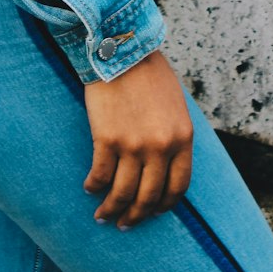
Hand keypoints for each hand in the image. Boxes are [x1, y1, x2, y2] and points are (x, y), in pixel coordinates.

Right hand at [83, 49, 193, 228]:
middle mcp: (161, 147)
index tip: (154, 211)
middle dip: (137, 216)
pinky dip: (94, 186)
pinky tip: (90, 188)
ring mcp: (133, 145)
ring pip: (123, 193)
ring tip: (103, 216)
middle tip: (126, 223)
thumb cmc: (147, 70)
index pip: (178, 186)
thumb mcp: (175, 102)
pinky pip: (100, 175)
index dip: (164, 204)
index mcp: (182, 137)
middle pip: (149, 196)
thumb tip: (167, 158)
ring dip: (112, 209)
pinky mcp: (107, 139)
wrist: (121, 48)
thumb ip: (174, 131)